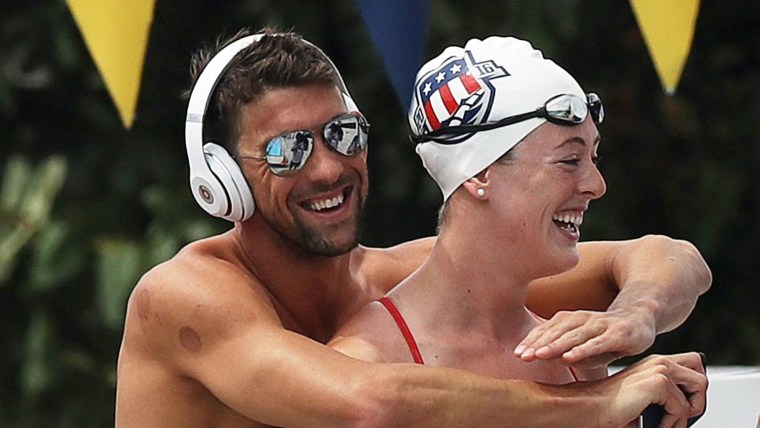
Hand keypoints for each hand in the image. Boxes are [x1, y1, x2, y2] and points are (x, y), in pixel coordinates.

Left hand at [514, 308, 655, 368]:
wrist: (640, 319)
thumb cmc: (606, 334)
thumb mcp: (582, 342)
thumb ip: (564, 350)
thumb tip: (544, 359)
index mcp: (570, 320)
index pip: (547, 329)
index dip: (532, 340)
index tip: (517, 353)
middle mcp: (582, 319)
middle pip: (556, 331)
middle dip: (538, 343)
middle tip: (522, 356)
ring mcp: (600, 324)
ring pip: (574, 335)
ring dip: (555, 345)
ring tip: (540, 355)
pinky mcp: (617, 333)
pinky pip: (597, 343)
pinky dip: (582, 350)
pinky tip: (569, 358)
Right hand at [600, 353, 707, 426]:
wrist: (591, 408)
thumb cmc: (613, 408)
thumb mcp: (647, 400)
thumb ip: (668, 398)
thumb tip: (692, 410)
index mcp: (656, 364)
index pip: (694, 366)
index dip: (695, 390)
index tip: (683, 408)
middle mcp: (659, 362)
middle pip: (702, 376)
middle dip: (697, 400)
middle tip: (680, 415)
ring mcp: (660, 369)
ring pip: (700, 390)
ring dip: (685, 414)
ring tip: (665, 423)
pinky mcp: (658, 382)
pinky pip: (684, 408)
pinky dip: (672, 423)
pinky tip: (654, 424)